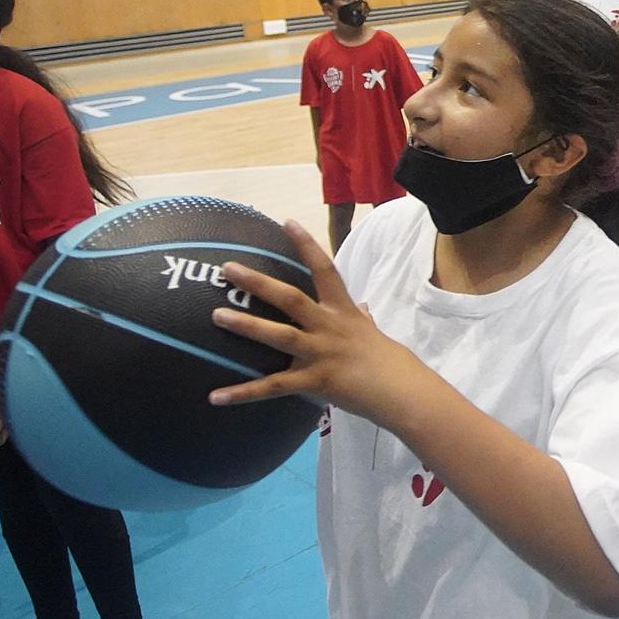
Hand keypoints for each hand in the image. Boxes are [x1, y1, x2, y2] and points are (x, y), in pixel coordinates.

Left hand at [207, 220, 423, 423]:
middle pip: (291, 298)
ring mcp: (321, 353)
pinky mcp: (314, 381)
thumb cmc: (390, 362)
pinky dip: (243, 393)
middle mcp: (329, 327)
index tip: (287, 222)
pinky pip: (273, 388)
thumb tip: (361, 306)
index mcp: (344, 312)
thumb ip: (361, 317)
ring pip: (279, 335)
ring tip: (216, 315)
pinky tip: (216, 396)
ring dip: (246, 325)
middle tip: (228, 268)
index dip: (306, 245)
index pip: (325, 270)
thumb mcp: (373, 331)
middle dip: (258, 282)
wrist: (402, 392)